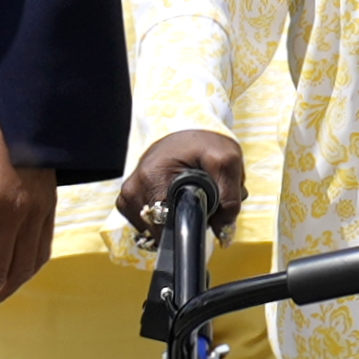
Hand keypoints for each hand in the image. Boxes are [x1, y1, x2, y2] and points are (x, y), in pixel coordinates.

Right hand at [120, 129, 249, 236]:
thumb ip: (230, 197)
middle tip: (202, 202)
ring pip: (155, 228)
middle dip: (185, 223)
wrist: (188, 128)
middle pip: (160, 229)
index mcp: (151, 179)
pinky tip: (176, 200)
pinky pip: (148, 221)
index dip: (189, 229)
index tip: (204, 221)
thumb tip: (223, 231)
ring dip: (175, 219)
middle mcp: (133, 190)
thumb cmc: (205, 141)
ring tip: (189, 198)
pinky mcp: (130, 199)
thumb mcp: (226, 161)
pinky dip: (165, 216)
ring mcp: (129, 195)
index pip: (165, 227)